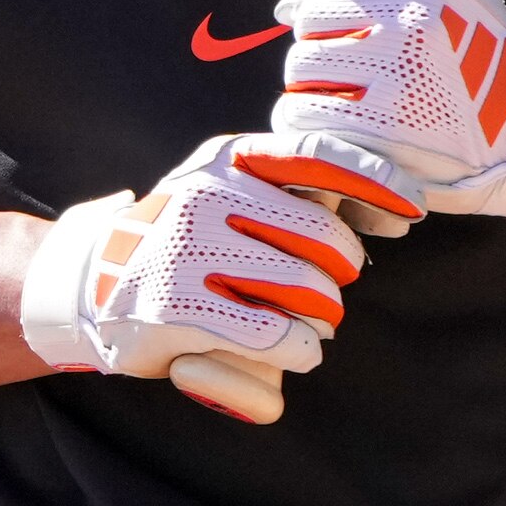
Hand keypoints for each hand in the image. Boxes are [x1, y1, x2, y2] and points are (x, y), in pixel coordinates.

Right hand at [22, 136, 367, 424]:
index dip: (376, 182)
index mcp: (229, 158)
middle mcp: (207, 194)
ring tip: (307, 327)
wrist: (92, 283)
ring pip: (307, 292)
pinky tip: (295, 349)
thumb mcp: (234, 195)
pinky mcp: (173, 306)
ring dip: (321, 321)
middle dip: (341, 277)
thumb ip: (302, 192)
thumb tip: (399, 205)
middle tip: (326, 294)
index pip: (319, 157)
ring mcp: (185, 249)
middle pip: (327, 241)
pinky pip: (274, 334)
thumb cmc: (191, 240)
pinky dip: (298, 349)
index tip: (413, 210)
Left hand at [264, 0, 505, 231]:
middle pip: (313, 12)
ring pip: (301, 64)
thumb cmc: (480, 60)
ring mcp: (392, 75)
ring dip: (316, 81)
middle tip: (357, 61)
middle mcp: (407, 20)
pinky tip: (339, 122)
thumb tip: (285, 6)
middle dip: (325, 37)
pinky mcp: (375, 129)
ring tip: (354, 94)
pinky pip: (302, 112)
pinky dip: (310, 118)